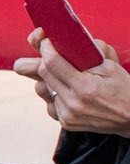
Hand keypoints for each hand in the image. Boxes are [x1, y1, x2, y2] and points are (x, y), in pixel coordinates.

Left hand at [14, 28, 129, 134]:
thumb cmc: (124, 89)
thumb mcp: (111, 67)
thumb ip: (88, 55)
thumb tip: (65, 41)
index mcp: (86, 87)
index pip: (52, 63)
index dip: (46, 48)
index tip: (46, 41)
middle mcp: (73, 103)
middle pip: (43, 74)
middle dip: (45, 60)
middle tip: (53, 53)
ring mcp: (68, 115)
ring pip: (43, 87)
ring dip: (50, 78)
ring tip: (66, 75)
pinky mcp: (66, 122)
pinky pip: (50, 102)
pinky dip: (56, 93)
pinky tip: (70, 91)